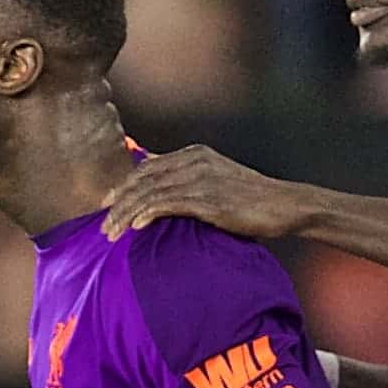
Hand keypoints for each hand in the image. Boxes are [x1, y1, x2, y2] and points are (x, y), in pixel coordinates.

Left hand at [101, 145, 307, 240]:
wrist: (285, 204)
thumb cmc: (253, 199)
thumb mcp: (218, 180)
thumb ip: (190, 179)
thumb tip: (162, 187)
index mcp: (195, 154)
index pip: (147, 167)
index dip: (124, 186)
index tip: (107, 205)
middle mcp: (195, 161)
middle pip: (144, 179)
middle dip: (119, 202)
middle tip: (102, 223)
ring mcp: (202, 179)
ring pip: (151, 193)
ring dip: (126, 213)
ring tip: (110, 233)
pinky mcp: (209, 199)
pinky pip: (168, 204)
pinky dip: (147, 214)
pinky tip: (134, 227)